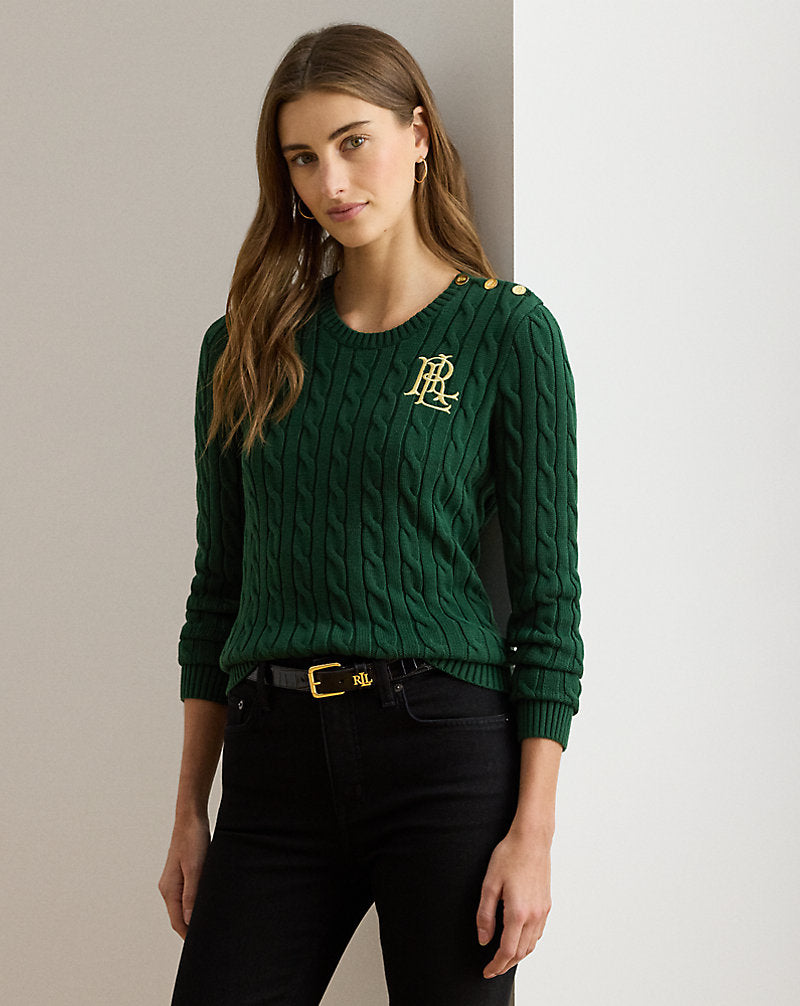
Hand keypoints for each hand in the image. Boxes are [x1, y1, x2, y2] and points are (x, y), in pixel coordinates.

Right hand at [158, 815, 210, 938]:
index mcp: (168, 889)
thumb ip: (191, 895)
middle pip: (178, 916)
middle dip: (190, 928)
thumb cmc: (193, 841)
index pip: (176, 921)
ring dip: (192, 916)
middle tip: (207, 938)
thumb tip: (189, 920)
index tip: (200, 946)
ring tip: (207, 925)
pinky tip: (205, 904)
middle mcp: (168, 887)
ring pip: (182, 905)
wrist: (191, 818)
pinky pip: (186, 895)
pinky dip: (194, 903)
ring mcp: (174, 880)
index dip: (188, 935)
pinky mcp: (181, 873)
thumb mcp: (195, 869)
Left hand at [475, 825, 552, 978]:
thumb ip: (485, 914)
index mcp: (518, 912)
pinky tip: (518, 940)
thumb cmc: (509, 856)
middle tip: (492, 968)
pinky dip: (527, 943)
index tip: (486, 971)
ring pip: (531, 945)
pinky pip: (538, 933)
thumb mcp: (490, 884)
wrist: (532, 839)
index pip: (507, 950)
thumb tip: (484, 939)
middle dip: (505, 965)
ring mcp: (543, 910)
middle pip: (520, 952)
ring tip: (503, 959)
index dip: (496, 965)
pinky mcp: (546, 904)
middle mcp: (534, 915)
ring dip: (517, 956)